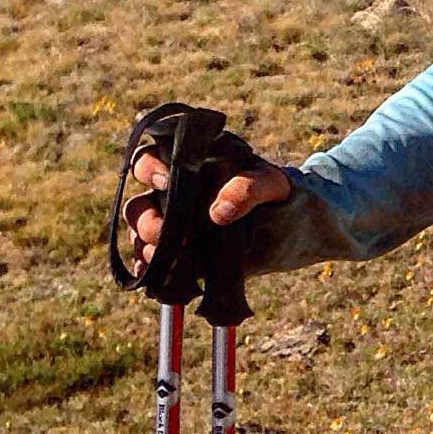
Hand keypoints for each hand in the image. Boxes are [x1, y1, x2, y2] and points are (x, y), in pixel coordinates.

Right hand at [124, 146, 291, 270]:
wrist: (294, 228)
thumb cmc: (278, 194)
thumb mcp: (272, 183)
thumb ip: (250, 187)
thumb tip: (219, 212)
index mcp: (189, 167)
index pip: (151, 159)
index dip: (149, 168)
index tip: (165, 180)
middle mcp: (173, 196)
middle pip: (138, 205)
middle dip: (145, 219)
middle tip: (164, 231)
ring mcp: (175, 228)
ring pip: (140, 235)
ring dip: (146, 246)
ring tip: (166, 256)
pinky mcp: (182, 256)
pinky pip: (153, 264)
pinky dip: (149, 269)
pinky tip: (157, 274)